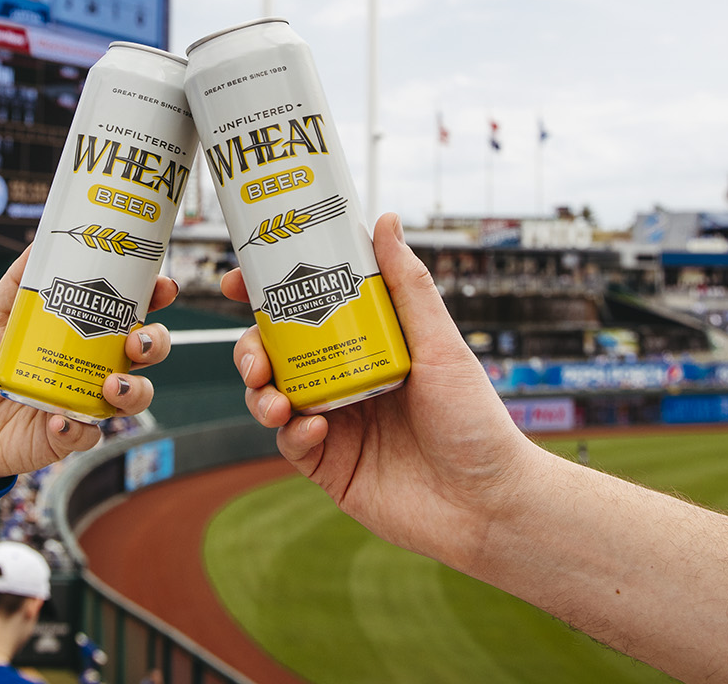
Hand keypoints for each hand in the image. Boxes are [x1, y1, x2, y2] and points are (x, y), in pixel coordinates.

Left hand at [0, 245, 175, 480]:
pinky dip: (78, 429)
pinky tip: (58, 420)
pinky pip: (88, 437)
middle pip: (147, 353)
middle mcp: (92, 365)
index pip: (131, 311)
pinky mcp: (67, 436)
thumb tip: (44, 238)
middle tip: (138, 340)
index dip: (155, 298)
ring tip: (111, 385)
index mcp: (83, 332)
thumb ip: (21, 280)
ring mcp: (83, 401)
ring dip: (134, 390)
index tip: (163, 286)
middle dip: (156, 343)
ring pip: (134, 398)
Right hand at [229, 212, 533, 574]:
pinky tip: (311, 429)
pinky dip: (291, 433)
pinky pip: (291, 444)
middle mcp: (344, 381)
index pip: (307, 310)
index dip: (266, 295)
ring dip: (261, 393)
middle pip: (276, 353)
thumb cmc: (476, 422)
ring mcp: (335, 425)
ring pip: (273, 397)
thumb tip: (385, 220)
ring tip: (275, 398)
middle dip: (251, 350)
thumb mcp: (440, 345)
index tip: (239, 279)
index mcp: (366, 346)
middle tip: (255, 358)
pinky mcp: (330, 468)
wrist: (488, 505)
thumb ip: (408, 285)